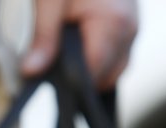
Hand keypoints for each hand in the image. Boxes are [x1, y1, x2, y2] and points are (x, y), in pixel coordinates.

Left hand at [22, 0, 137, 89]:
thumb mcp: (49, 1)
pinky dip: (96, 56)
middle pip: (105, 77)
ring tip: (63, 46)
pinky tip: (77, 45)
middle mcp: (131, 29)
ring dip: (88, 66)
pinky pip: (115, 55)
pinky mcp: (128, 25)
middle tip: (49, 58)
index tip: (43, 77)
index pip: (93, 75)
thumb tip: (32, 71)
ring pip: (112, 69)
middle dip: (77, 75)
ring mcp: (133, 28)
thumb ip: (44, 38)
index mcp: (114, 24)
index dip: (68, 82)